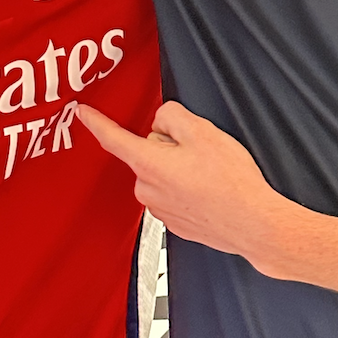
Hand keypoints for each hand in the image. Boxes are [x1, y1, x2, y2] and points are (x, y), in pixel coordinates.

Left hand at [77, 100, 284, 264]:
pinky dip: (189, 189)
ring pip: (162, 173)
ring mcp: (159, 209)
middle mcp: (147, 189)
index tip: (83, 112)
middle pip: (148, 153)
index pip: (112, 138)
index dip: (96, 122)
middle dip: (169, 147)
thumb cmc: (232, 183)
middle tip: (200, 155)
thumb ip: (172, 116)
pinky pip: (173, 194)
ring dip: (180, 170)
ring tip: (210, 177)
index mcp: (149, 164)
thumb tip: (162, 122)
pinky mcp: (174, 222)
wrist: (253, 224)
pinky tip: (210, 192)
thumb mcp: (203, 132)